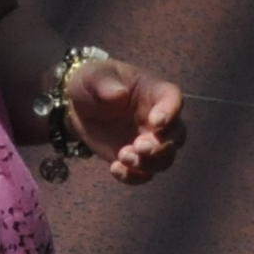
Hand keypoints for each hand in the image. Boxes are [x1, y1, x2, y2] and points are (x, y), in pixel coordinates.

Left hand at [64, 54, 185, 185]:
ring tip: (123, 157)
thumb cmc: (91, 83)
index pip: (172, 99)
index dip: (170, 112)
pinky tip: (115, 169)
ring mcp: (149, 141)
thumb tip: (119, 94)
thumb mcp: (92, 76)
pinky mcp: (136, 159)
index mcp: (153, 92)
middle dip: (161, 146)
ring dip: (148, 164)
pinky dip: (133, 176)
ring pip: (165, 159)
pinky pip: (144, 174)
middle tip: (139, 147)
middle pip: (176, 136)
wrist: (76, 106)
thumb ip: (105, 83)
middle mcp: (158, 118)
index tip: (156, 122)